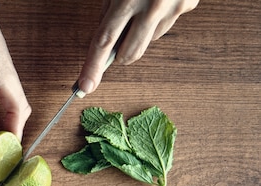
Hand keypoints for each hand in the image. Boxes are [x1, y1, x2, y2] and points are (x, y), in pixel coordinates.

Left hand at [78, 0, 198, 93]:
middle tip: (116, 38)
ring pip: (149, 41)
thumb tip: (105, 41)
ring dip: (139, 33)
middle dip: (119, 54)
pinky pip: (166, 25)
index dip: (92, 67)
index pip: (104, 42)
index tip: (85, 87)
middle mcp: (153, 6)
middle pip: (130, 53)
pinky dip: (156, 20)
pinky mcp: (190, 5)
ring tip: (140, 4)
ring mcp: (174, 7)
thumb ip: (109, 9)